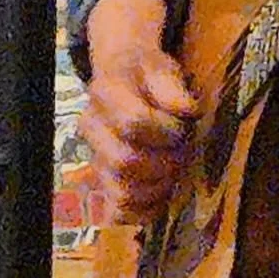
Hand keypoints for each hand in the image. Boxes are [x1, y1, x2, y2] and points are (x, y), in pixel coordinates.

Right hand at [79, 0, 199, 222]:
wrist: (125, 77)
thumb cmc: (146, 74)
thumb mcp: (161, 66)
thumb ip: (170, 85)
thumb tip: (186, 108)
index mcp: (105, 94)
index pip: (133, 123)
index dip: (165, 130)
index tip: (183, 127)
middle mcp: (92, 128)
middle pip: (125, 161)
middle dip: (165, 161)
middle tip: (184, 151)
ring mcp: (95, 157)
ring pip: (121, 190)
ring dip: (158, 187)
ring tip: (175, 171)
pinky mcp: (103, 181)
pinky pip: (117, 210)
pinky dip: (144, 210)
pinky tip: (163, 196)